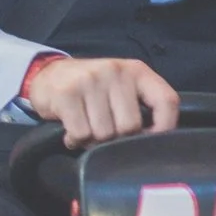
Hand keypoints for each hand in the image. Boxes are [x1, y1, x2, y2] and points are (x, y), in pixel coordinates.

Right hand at [25, 57, 179, 148]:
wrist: (48, 75)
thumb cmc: (92, 89)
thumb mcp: (122, 89)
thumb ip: (140, 108)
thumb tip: (151, 143)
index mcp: (137, 71)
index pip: (167, 101)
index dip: (164, 128)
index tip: (149, 142)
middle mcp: (116, 71)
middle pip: (130, 127)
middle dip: (116, 139)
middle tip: (104, 132)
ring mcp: (91, 80)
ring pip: (104, 134)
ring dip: (93, 141)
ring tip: (86, 128)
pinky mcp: (67, 93)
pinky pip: (81, 134)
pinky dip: (76, 140)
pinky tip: (71, 130)